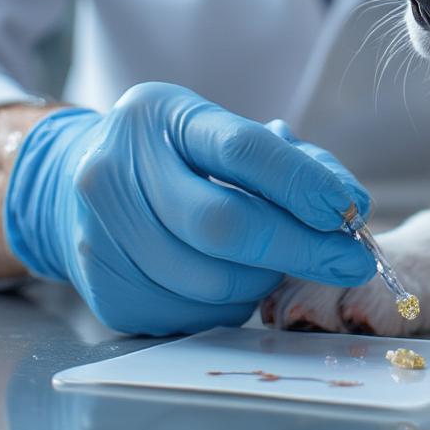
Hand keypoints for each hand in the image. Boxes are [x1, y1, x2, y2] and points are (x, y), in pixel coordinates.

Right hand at [2, 82, 374, 334]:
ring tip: (279, 261)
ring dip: (264, 279)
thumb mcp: (225, 133)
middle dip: (299, 247)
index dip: (302, 184)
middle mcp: (116, 170)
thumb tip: (351, 204)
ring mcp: (100, 234)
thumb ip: (293, 161)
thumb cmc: (177, 154)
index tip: (348, 209)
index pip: (241, 151)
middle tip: (350, 260)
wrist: (78, 183)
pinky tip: (234, 278)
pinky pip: (190, 315)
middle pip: (223, 225)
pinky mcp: (103, 290)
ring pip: (211, 281)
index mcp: (159, 115)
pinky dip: (230, 303)